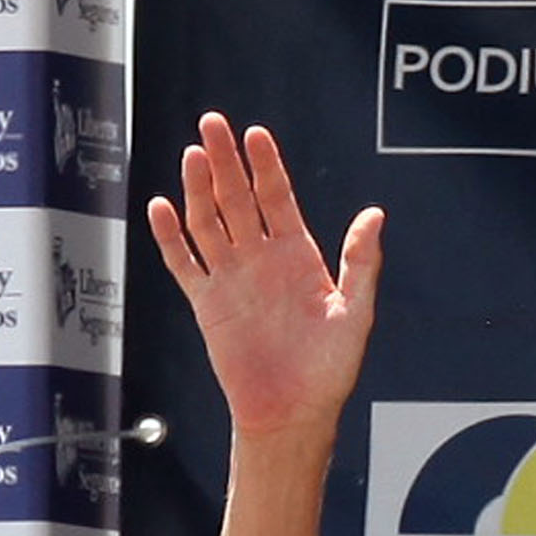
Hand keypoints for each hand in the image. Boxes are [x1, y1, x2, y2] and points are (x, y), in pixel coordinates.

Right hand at [146, 116, 384, 444]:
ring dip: (198, 189)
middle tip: (212, 122)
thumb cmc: (329, 369)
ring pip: (208, 223)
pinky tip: (161, 207)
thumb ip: (360, 263)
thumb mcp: (355, 313)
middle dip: (225, 161)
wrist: (293, 412)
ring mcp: (231, 278)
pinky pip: (184, 263)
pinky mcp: (206, 303)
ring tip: (193, 154)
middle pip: (237, 199)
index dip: (266, 166)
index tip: (256, 134)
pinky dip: (170, 237)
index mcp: (298, 256)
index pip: (277, 198)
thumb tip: (374, 215)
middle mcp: (261, 260)